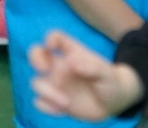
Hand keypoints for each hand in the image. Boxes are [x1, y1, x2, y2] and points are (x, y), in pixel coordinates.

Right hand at [28, 31, 142, 119]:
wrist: (112, 104)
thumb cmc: (110, 82)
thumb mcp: (108, 74)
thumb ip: (94, 68)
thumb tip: (74, 64)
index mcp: (73, 52)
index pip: (56, 38)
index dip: (50, 38)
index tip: (52, 46)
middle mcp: (60, 66)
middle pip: (37, 53)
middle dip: (35, 59)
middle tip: (45, 70)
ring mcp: (56, 83)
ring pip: (36, 82)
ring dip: (47, 92)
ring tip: (66, 103)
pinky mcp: (54, 101)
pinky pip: (40, 102)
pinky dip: (47, 107)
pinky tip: (63, 110)